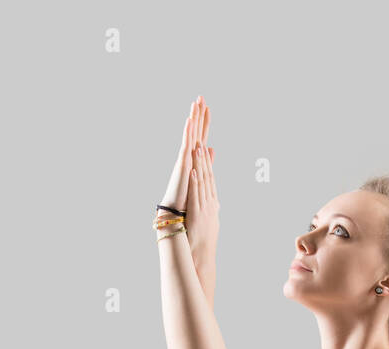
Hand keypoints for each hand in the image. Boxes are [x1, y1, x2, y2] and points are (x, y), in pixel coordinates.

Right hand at [160, 95, 213, 211]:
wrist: (177, 210)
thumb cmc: (186, 195)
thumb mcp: (201, 173)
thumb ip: (206, 159)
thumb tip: (212, 149)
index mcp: (194, 157)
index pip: (201, 135)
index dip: (204, 121)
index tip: (207, 106)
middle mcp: (188, 155)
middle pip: (195, 130)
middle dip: (198, 114)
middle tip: (200, 97)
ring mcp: (185, 158)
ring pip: (190, 134)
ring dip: (193, 118)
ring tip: (195, 103)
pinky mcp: (182, 164)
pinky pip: (186, 145)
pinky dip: (188, 133)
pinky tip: (190, 121)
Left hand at [186, 141, 218, 265]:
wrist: (202, 257)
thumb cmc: (203, 242)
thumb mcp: (210, 223)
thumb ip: (210, 210)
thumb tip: (214, 204)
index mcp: (212, 205)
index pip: (211, 180)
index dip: (208, 164)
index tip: (205, 151)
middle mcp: (211, 204)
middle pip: (209, 177)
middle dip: (204, 159)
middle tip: (201, 142)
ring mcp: (205, 208)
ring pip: (204, 183)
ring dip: (200, 166)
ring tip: (197, 150)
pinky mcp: (198, 214)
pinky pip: (197, 195)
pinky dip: (195, 182)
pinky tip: (193, 171)